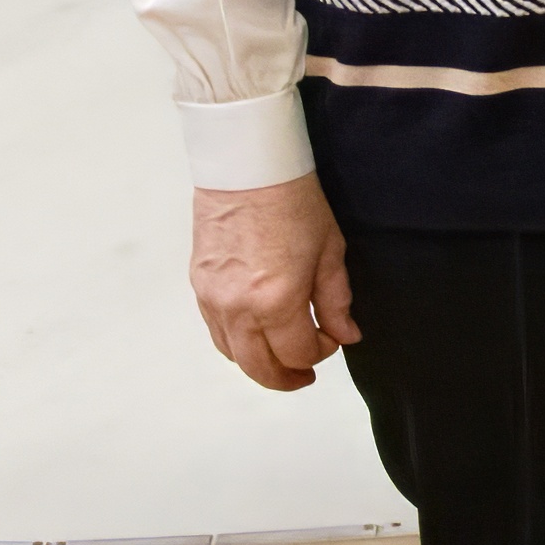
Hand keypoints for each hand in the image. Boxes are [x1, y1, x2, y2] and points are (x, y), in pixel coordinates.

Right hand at [192, 175, 357, 392]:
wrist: (248, 167)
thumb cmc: (294, 201)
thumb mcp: (330, 250)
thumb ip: (336, 300)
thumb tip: (345, 335)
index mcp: (276, 300)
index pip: (297, 353)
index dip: (320, 353)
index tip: (332, 339)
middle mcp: (238, 307)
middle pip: (259, 367)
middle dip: (286, 377)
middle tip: (305, 376)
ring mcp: (212, 299)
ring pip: (233, 354)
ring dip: (259, 363)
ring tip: (281, 358)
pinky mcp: (198, 286)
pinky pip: (216, 331)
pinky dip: (237, 343)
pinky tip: (256, 334)